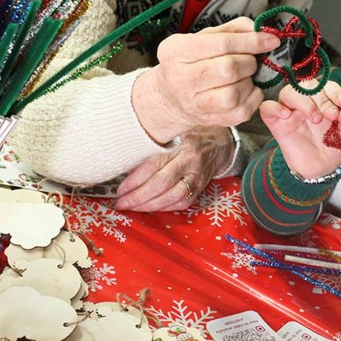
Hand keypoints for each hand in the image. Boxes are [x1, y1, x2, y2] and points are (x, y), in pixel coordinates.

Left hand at [115, 125, 234, 211]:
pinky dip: (164, 208)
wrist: (219, 142)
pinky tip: (150, 208)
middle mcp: (190, 162)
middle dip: (138, 197)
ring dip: (149, 206)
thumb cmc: (190, 135)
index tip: (120, 188)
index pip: (154, 165)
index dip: (135, 179)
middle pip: (162, 184)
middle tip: (121, 202)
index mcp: (181, 145)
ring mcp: (197, 177)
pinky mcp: (200, 188)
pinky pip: (181, 203)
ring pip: (172, 197)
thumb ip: (153, 145)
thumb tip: (127, 164)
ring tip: (132, 207)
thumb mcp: (172, 132)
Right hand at [132, 17, 279, 143]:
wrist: (170, 96)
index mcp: (177, 51)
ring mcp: (194, 103)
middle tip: (251, 60)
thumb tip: (260, 30)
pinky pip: (240, 112)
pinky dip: (252, 99)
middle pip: (228, 69)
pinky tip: (247, 90)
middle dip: (249, 62)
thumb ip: (231, 30)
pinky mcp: (209, 120)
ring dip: (249, 82)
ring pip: (233, 95)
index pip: (221, 44)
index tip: (271, 40)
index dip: (251, 42)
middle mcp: (181, 79)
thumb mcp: (201, 38)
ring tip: (245, 76)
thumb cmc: (190, 62)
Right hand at [259, 80, 340, 178]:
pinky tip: (286, 115)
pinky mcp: (276, 123)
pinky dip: (275, 107)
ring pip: (288, 92)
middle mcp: (306, 101)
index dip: (335, 91)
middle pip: (308, 85)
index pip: (326, 85)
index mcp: (324, 99)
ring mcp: (290, 111)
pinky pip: (267, 107)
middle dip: (322, 98)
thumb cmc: (333, 147)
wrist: (320, 169)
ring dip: (303, 101)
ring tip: (315, 118)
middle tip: (331, 115)